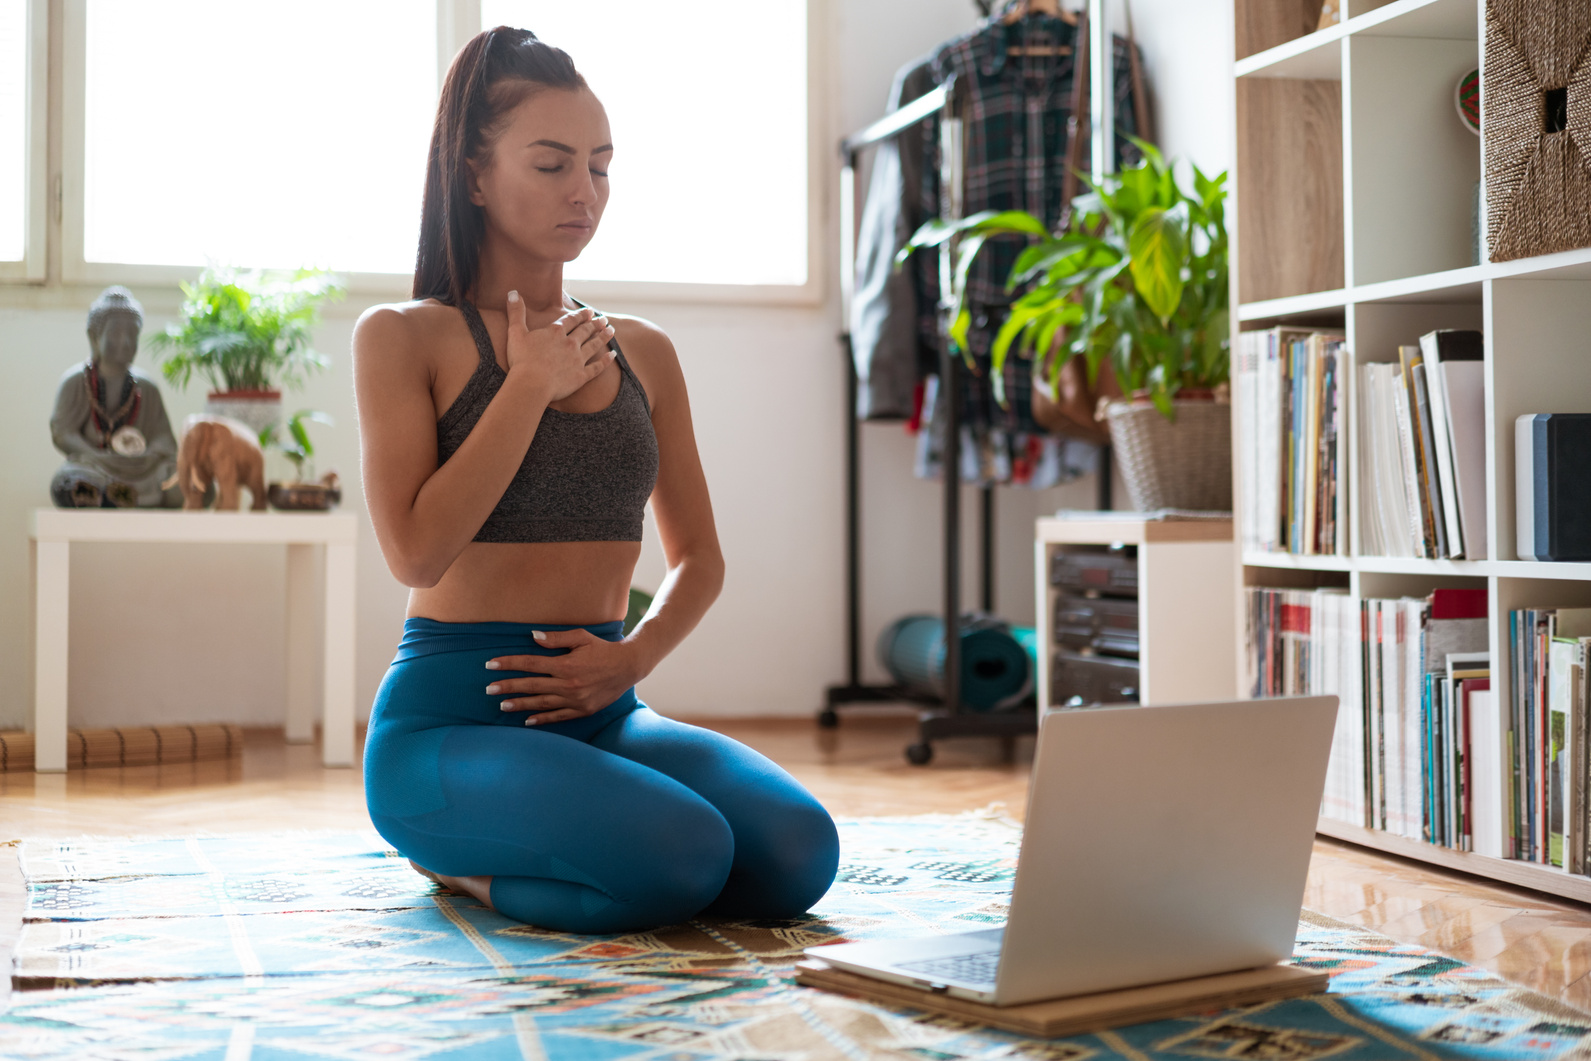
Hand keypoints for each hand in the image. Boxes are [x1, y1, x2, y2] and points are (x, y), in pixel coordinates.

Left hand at [485, 629, 642, 724]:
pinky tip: (526, 721)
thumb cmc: (603, 649)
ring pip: (541, 703)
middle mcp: (568, 684)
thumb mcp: (581, 637)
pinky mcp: (583, 710)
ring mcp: (575, 700)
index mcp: (565, 664)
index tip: (491, 664)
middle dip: (508, 686)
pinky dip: (542, 719)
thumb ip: (555, 639)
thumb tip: (532, 637)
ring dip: (520, 704)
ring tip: (502, 705)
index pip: (530, 663)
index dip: (509, 663)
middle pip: (531, 686)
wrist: (628, 667)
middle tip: (488, 689)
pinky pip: (558, 716)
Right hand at [504, 290, 615, 402]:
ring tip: (611, 330)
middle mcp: (570, 343)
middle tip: (603, 319)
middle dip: (595, 323)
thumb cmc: (521, 360)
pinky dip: (606, 361)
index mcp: (555, 332)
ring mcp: (578, 360)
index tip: (589, 311)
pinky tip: (613, 355)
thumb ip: (516, 312)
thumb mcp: (515, 332)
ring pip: (594, 345)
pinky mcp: (581, 376)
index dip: (581, 315)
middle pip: (585, 331)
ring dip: (603, 337)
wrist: (531, 384)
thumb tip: (512, 292)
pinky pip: (597, 367)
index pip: (571, 320)